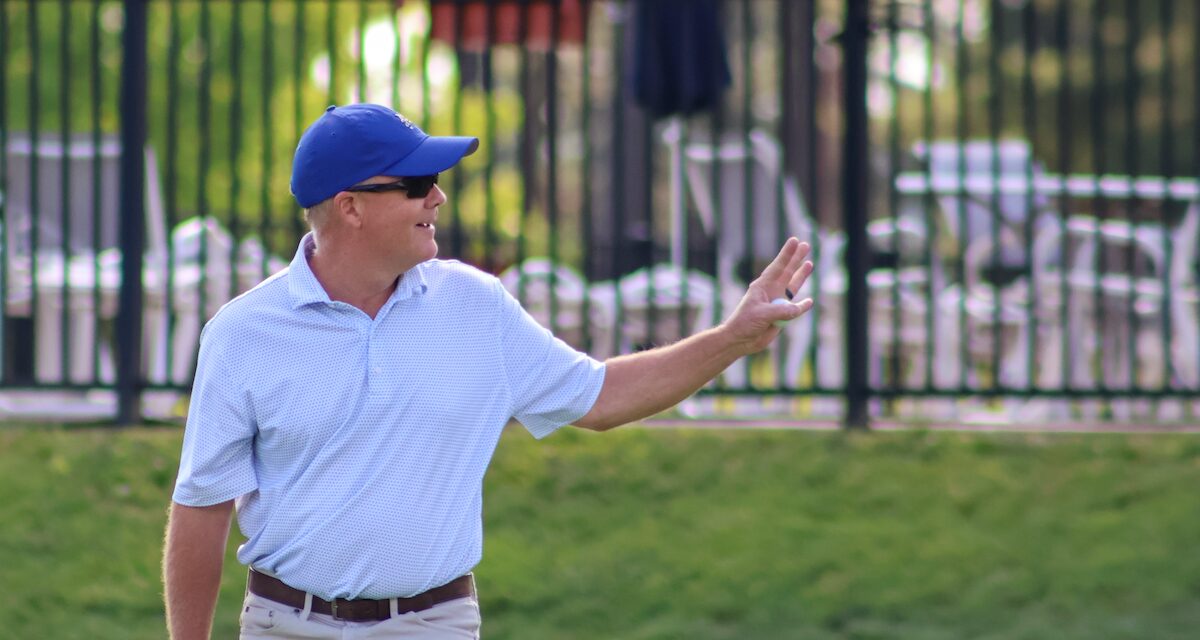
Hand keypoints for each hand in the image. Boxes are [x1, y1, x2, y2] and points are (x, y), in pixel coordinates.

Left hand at [722, 237, 814, 354]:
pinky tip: (809, 301)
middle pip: (787, 272)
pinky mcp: (781, 315)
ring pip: (792, 286)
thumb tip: (800, 308)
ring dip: (801, 276)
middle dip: (796, 259)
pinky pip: (795, 309)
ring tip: (810, 263)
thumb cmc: (745, 323)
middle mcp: (771, 291)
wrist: (740, 340)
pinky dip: (802, 306)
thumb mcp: (762, 314)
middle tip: (806, 245)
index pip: (777, 267)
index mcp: (762, 286)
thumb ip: (782, 310)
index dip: (786, 254)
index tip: (795, 240)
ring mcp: (777, 302)